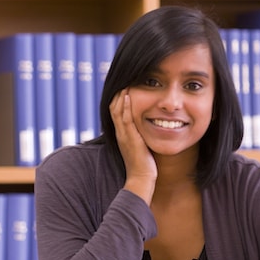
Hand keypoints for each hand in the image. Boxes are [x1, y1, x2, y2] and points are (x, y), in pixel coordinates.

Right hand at [110, 89, 156, 203]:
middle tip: (123, 80)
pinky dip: (126, 106)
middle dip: (117, 94)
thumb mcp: (140, 147)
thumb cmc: (143, 165)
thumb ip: (140, 136)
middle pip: (113, 108)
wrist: (142, 179)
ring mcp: (123, 135)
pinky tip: (129, 96)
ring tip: (125, 83)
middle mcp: (119, 133)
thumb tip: (146, 128)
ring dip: (120, 96)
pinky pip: (125, 118)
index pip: (115, 112)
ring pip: (117, 111)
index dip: (118, 99)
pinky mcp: (130, 138)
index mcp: (121, 134)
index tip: (124, 87)